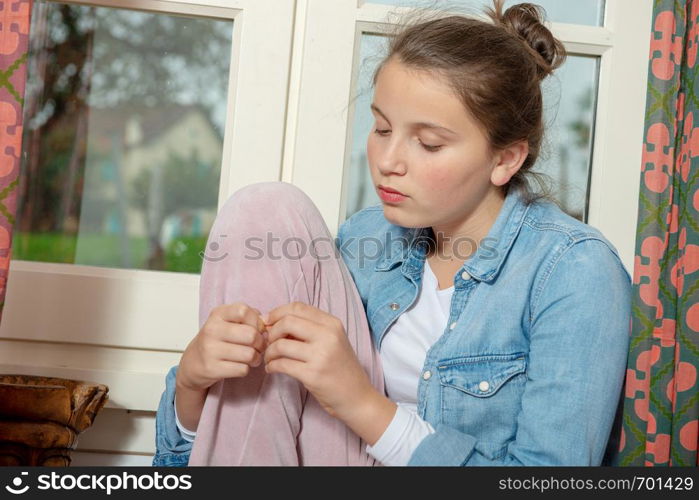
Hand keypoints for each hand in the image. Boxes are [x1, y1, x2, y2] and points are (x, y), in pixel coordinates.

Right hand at [177, 302, 267, 391]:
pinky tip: (240, 365)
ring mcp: (210, 349)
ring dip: (255, 358)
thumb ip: (249, 317)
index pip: (244, 311)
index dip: (257, 321)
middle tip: (259, 347)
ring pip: (249, 354)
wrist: (193, 362)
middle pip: (251, 335)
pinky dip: (246, 369)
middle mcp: (211, 330)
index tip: (257, 329)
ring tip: (252, 357)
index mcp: (218, 314)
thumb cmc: (217, 339)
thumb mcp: (228, 321)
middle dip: (261, 343)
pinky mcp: (212, 368)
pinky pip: (242, 369)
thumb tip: (266, 325)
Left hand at [262, 302, 375, 420]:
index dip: (277, 313)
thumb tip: (274, 322)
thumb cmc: (341, 369)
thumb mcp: (333, 341)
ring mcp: (321, 355)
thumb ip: (310, 329)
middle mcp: (328, 336)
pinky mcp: (313, 375)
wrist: (358, 397)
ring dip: (269, 352)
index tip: (269, 323)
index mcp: (332, 324)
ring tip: (270, 358)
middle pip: (287, 322)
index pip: (298, 307)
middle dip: (272, 331)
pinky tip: (272, 369)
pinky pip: (282, 364)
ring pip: (281, 344)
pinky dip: (272, 366)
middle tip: (269, 342)